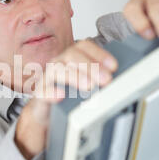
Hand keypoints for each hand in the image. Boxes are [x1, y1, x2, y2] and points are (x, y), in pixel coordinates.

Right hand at [14, 40, 117, 159]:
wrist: (47, 112)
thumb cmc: (68, 95)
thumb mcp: (86, 83)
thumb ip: (99, 78)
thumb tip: (119, 81)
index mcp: (71, 58)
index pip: (84, 47)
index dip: (99, 54)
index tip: (113, 66)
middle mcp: (59, 63)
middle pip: (71, 55)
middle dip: (91, 66)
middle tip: (106, 79)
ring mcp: (48, 77)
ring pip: (57, 69)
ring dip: (75, 76)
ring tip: (88, 86)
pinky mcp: (39, 93)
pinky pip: (42, 90)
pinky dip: (51, 92)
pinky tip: (61, 95)